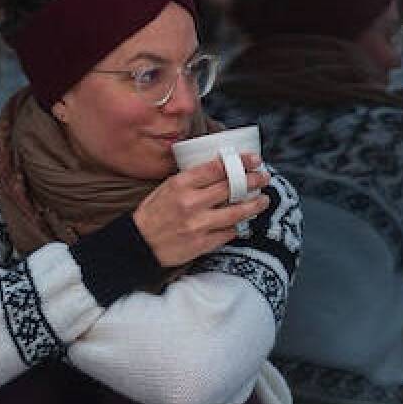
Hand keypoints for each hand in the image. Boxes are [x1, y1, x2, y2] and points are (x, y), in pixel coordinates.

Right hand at [132, 153, 270, 266]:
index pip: (217, 168)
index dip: (240, 162)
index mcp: (181, 184)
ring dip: (254, 205)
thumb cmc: (154, 213)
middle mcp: (191, 203)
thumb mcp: (168, 187)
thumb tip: (221, 169)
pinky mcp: (202, 244)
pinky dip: (236, 226)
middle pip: (231, 188)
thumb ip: (193, 179)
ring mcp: (197, 225)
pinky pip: (228, 233)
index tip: (254, 159)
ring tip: (263, 200)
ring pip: (236, 212)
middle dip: (253, 181)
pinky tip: (241, 222)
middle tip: (264, 177)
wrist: (138, 244)